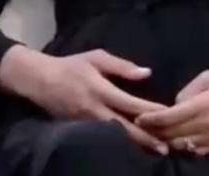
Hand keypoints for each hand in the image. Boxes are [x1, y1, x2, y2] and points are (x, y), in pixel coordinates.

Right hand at [0, 45, 169, 154]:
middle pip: (125, 128)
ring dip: (136, 143)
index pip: (130, 104)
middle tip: (166, 147)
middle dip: (146, 138)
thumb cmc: (71, 66)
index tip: (168, 114)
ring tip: (155, 150)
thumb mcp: (96, 58)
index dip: (150, 111)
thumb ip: (122, 66)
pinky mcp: (81, 129)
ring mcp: (87, 122)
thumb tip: (147, 73)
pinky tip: (133, 147)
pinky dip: (120, 143)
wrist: (40, 80)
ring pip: (115, 137)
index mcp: (100, 89)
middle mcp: (95, 109)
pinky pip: (104, 138)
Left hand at [134, 71, 208, 155]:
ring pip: (182, 145)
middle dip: (154, 132)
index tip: (138, 118)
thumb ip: (188, 90)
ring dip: (167, 141)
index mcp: (201, 106)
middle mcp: (205, 125)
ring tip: (156, 136)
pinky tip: (179, 141)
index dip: (150, 119)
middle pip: (171, 134)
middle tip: (141, 128)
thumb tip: (175, 104)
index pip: (168, 117)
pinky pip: (196, 152)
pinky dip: (185, 147)